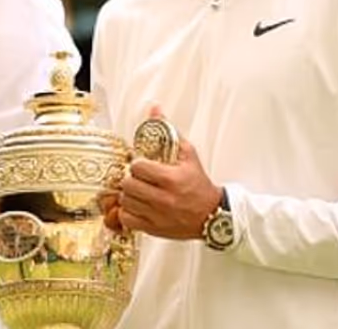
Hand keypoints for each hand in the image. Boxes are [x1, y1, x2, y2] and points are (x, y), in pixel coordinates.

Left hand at [104, 110, 222, 240]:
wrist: (211, 214)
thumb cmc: (198, 183)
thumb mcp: (188, 154)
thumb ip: (169, 131)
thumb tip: (155, 110)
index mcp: (172, 179)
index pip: (138, 167)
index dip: (137, 164)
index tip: (141, 164)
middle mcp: (163, 199)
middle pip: (128, 185)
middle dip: (130, 178)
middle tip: (137, 177)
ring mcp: (157, 216)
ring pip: (126, 201)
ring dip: (129, 194)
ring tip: (137, 191)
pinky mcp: (153, 228)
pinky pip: (127, 219)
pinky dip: (128, 212)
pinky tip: (137, 205)